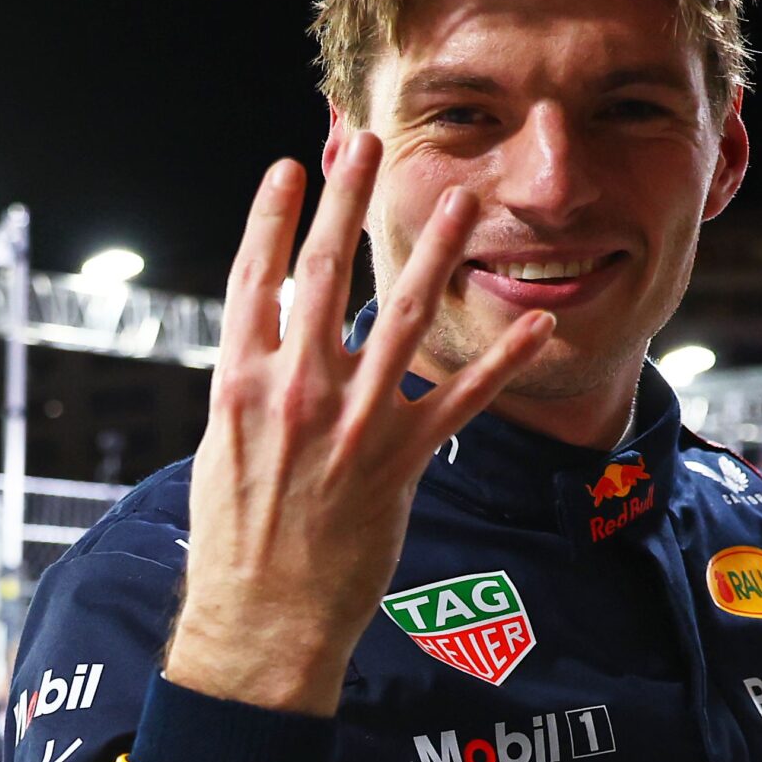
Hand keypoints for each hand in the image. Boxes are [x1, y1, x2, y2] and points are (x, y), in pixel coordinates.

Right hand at [162, 140, 552, 714]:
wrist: (261, 616)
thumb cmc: (235, 540)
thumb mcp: (222, 450)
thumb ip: (251, 389)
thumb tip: (266, 344)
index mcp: (239, 382)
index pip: (253, 279)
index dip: (272, 218)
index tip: (291, 167)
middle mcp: (294, 391)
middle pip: (323, 276)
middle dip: (349, 203)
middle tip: (373, 145)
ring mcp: (350, 423)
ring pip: (402, 319)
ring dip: (436, 253)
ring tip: (465, 202)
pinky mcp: (399, 460)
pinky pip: (460, 398)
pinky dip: (504, 360)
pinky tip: (538, 323)